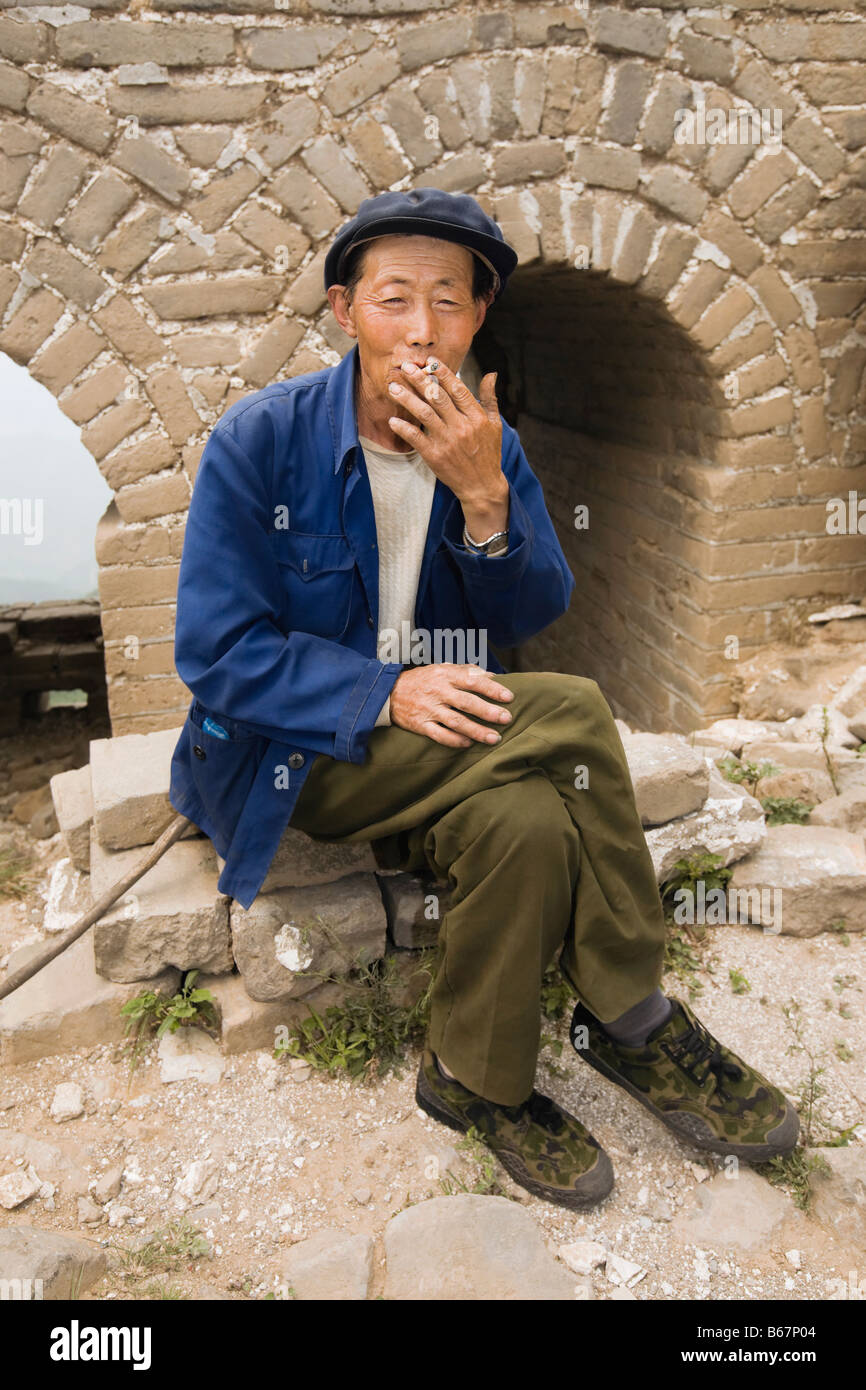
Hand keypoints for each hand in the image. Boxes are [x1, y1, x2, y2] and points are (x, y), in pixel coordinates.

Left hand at [387, 360, 508, 535]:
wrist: (482, 486)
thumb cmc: (489, 453)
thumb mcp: (495, 424)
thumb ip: (490, 398)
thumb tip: (491, 374)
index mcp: (476, 417)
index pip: (457, 389)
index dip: (442, 373)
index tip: (429, 361)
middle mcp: (462, 427)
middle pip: (437, 397)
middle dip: (420, 380)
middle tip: (405, 367)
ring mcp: (447, 441)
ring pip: (424, 414)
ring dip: (407, 399)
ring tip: (393, 387)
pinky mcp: (435, 456)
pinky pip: (416, 438)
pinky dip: (403, 428)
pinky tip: (392, 420)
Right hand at [389, 664, 514, 748]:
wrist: (388, 692)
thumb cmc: (422, 679)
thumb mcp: (442, 668)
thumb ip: (467, 671)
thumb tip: (491, 675)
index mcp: (445, 675)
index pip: (472, 681)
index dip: (492, 689)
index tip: (509, 697)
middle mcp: (438, 692)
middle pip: (466, 703)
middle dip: (488, 711)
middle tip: (506, 719)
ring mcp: (428, 709)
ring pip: (456, 722)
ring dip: (476, 731)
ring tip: (494, 738)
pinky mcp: (420, 725)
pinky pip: (440, 735)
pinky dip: (455, 741)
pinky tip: (469, 743)